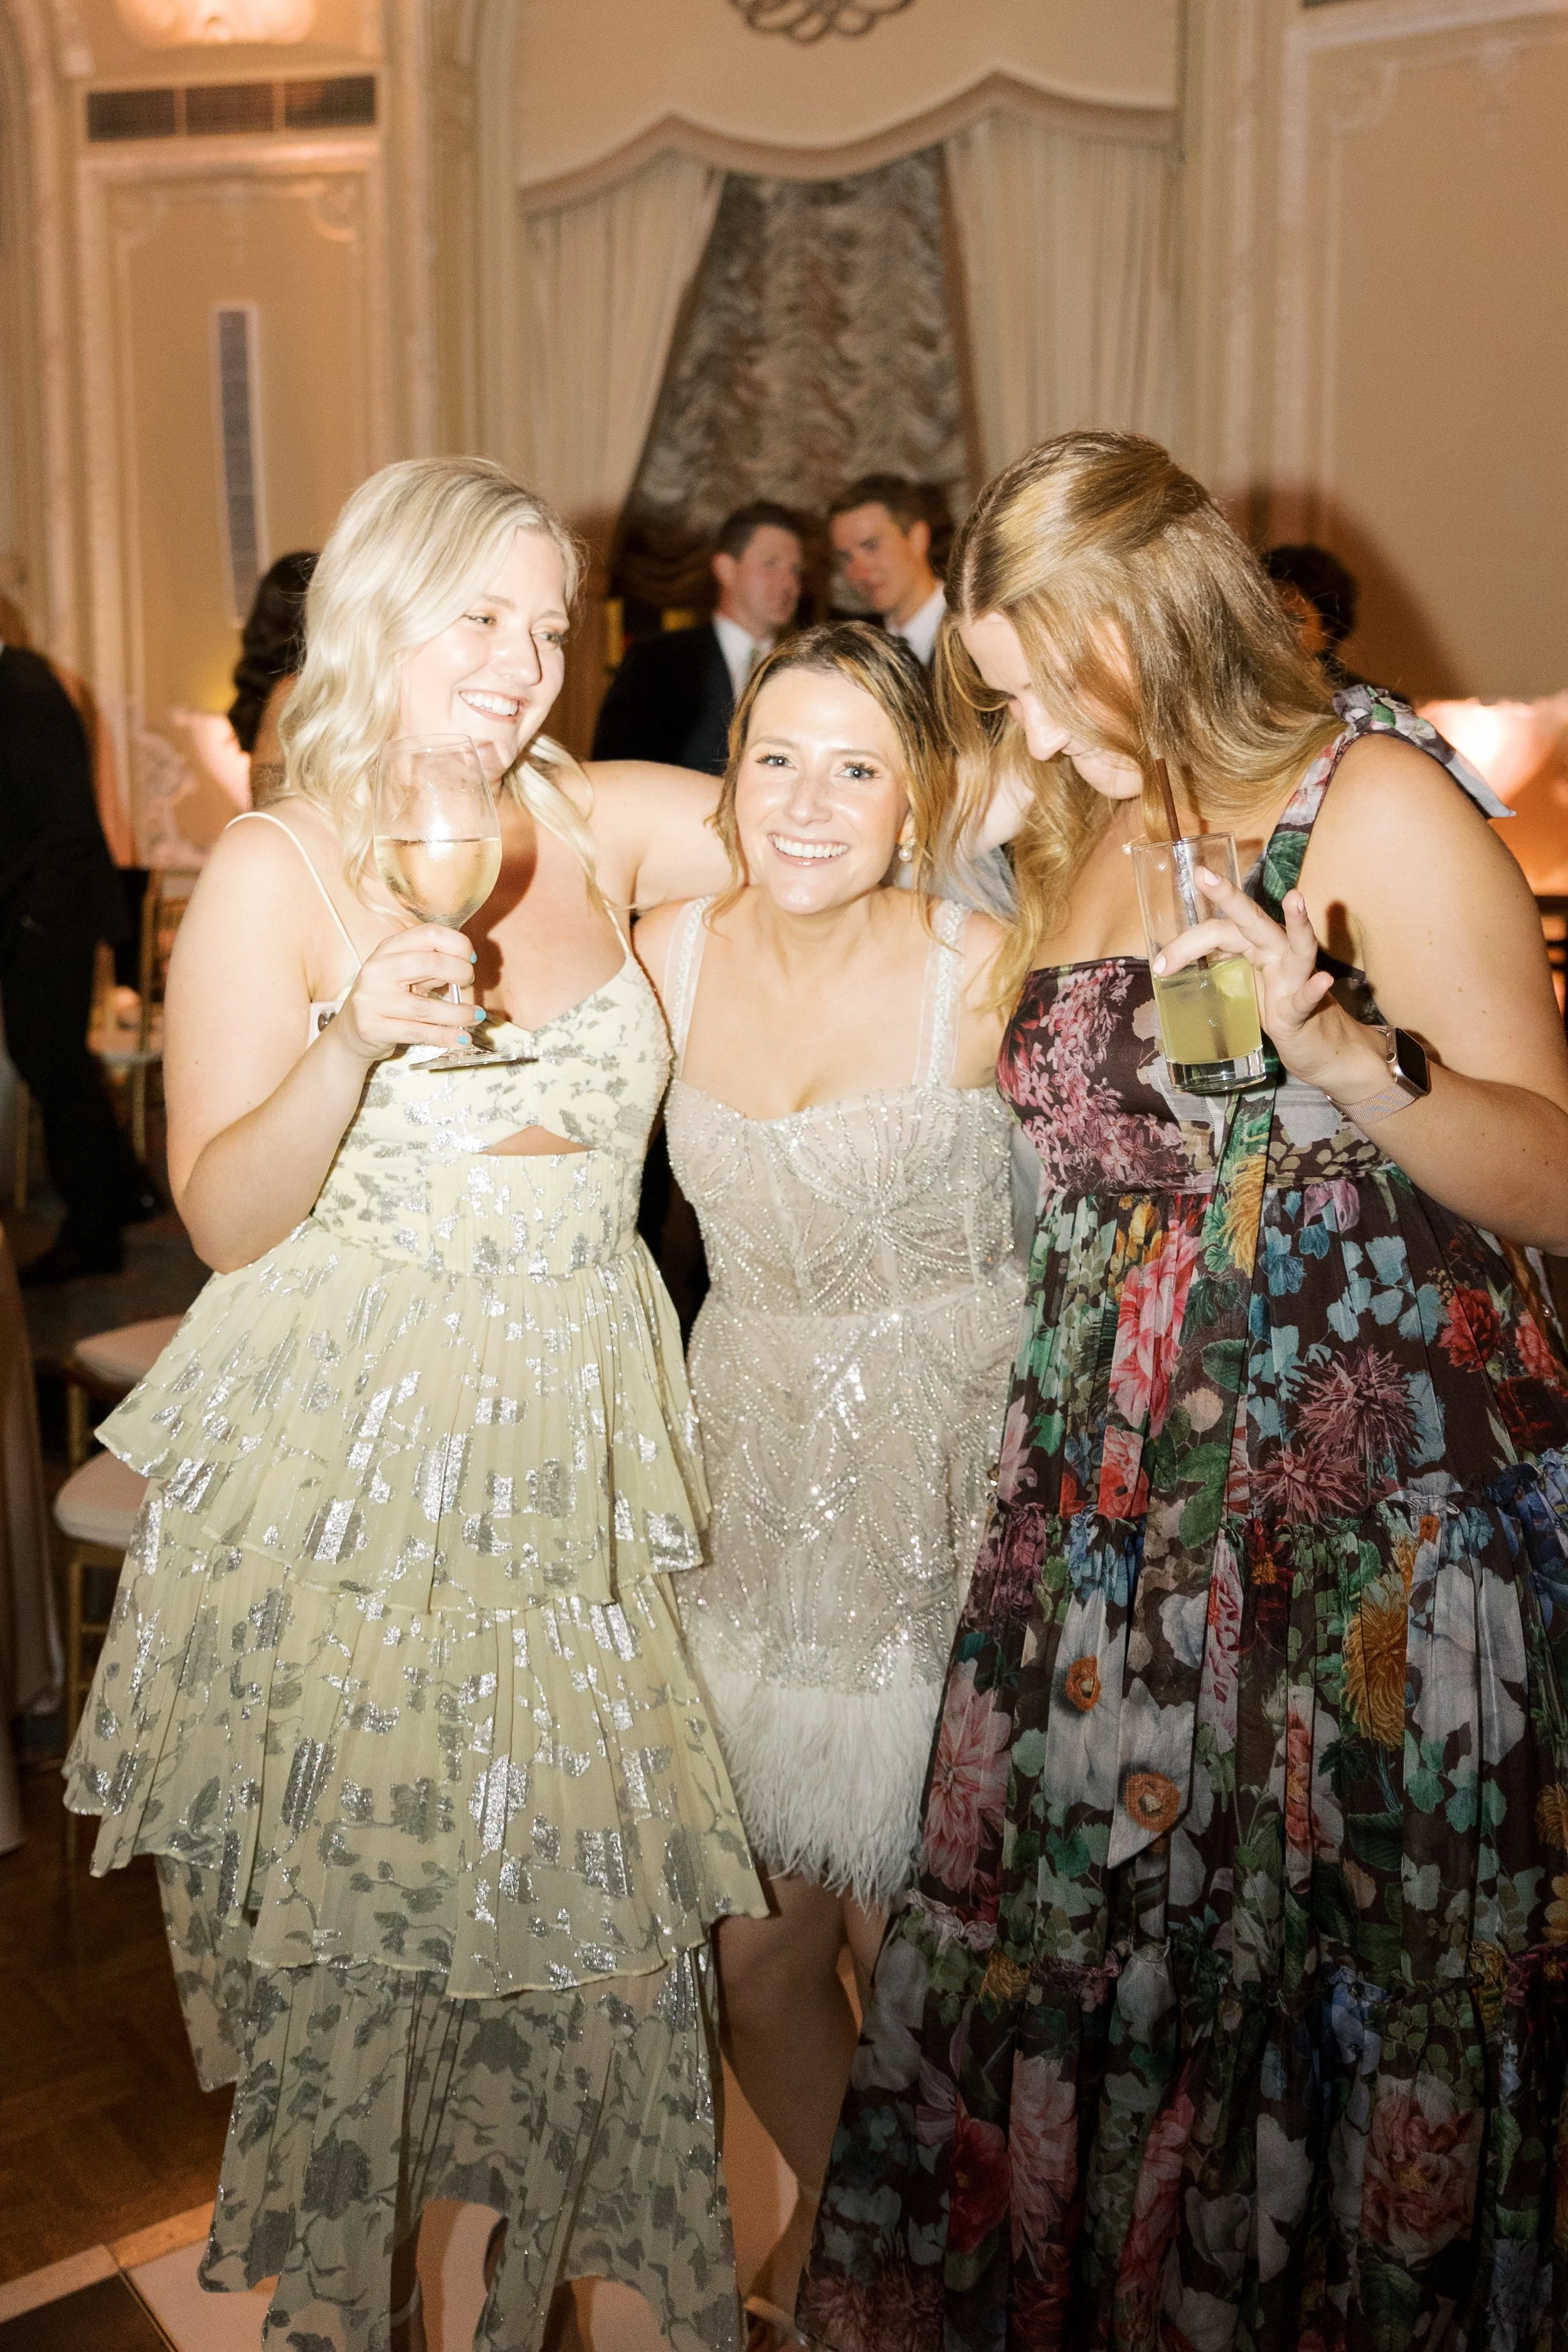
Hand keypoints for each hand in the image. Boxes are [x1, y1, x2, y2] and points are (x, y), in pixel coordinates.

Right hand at [327, 923, 480, 1064]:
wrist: (351, 1031)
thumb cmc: (388, 997)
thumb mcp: (406, 973)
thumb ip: (432, 967)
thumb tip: (467, 967)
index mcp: (389, 948)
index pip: (429, 934)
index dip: (458, 944)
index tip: (470, 960)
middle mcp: (378, 969)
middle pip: (430, 963)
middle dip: (460, 973)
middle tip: (470, 984)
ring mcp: (373, 999)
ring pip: (426, 1007)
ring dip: (459, 1014)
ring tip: (476, 1017)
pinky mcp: (373, 1027)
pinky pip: (418, 1033)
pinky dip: (445, 1036)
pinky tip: (462, 1038)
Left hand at [1155, 871, 1384, 1096]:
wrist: (1313, 1045)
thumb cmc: (1274, 1008)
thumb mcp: (1240, 985)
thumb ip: (1218, 968)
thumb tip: (1173, 964)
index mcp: (1254, 946)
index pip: (1219, 931)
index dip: (1186, 944)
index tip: (1160, 965)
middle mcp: (1277, 953)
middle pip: (1252, 920)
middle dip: (1229, 897)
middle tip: (1202, 876)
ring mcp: (1295, 979)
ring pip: (1298, 947)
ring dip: (1299, 923)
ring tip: (1296, 898)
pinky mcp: (1302, 1010)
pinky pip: (1308, 998)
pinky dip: (1314, 989)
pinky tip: (1323, 980)